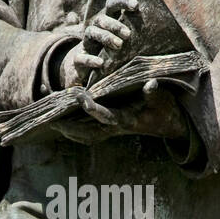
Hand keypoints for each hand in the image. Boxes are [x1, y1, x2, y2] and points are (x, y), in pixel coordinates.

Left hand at [50, 79, 188, 143]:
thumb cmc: (165, 109)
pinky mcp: (110, 129)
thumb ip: (154, 93)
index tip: (79, 97)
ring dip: (68, 129)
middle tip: (50, 118)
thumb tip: (151, 83)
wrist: (169, 125)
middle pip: (88, 130)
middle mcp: (117, 128)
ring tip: (50, 121)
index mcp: (127, 120)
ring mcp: (112, 130)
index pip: (106, 115)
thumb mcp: (162, 99)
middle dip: (70, 125)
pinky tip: (61, 125)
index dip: (92, 107)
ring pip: (85, 134)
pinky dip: (73, 131)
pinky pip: (88, 134)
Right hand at [58, 0, 137, 86]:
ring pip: (91, 32)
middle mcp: (95, 30)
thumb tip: (161, 36)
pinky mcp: (78, 60)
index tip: (136, 6)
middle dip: (114, 24)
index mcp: (107, 23)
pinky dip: (91, 59)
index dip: (122, 2)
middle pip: (101, 19)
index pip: (112, 5)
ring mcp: (85, 44)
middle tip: (128, 34)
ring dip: (105, 37)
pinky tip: (101, 63)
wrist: (87, 73)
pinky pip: (81, 57)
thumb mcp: (125, 46)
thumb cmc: (112, 56)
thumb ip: (138, 39)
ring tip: (119, 45)